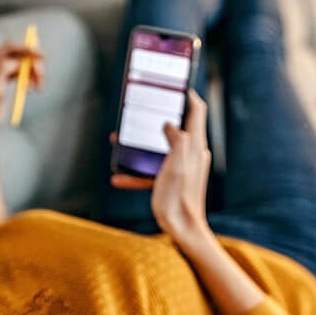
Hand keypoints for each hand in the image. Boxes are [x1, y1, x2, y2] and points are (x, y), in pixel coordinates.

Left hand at [0, 42, 44, 138]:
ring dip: (32, 73)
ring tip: (39, 87)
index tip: (43, 56)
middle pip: (16, 55)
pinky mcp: (2, 78)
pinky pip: (19, 72)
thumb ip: (0, 71)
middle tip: (42, 77)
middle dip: (31, 64)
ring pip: (20, 64)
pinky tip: (33, 88)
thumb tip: (15, 60)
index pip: (8, 48)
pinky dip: (28, 79)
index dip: (26, 49)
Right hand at [111, 89, 210, 245]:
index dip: (186, 94)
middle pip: (177, 125)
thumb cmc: (178, 199)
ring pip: (161, 147)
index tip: (172, 84)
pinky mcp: (174, 180)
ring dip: (142, 144)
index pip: (196, 110)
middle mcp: (192, 152)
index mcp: (194, 145)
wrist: (182, 230)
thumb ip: (177, 140)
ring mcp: (184, 166)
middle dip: (157, 116)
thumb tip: (170, 124)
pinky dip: (139, 171)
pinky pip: (154, 170)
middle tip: (140, 108)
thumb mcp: (175, 166)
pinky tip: (118, 177)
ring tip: (120, 142)